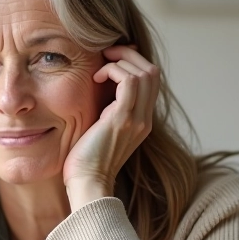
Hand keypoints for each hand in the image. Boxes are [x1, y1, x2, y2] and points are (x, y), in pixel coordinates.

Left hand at [63, 45, 157, 210]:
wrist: (88, 185)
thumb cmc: (86, 162)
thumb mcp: (101, 131)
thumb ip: (106, 112)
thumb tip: (98, 91)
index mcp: (141, 122)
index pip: (150, 81)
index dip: (133, 62)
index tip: (110, 60)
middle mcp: (144, 119)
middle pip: (152, 71)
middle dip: (129, 55)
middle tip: (105, 54)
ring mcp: (136, 119)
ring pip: (144, 72)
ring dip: (120, 60)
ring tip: (99, 67)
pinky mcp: (122, 119)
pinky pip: (129, 81)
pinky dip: (112, 70)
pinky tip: (95, 78)